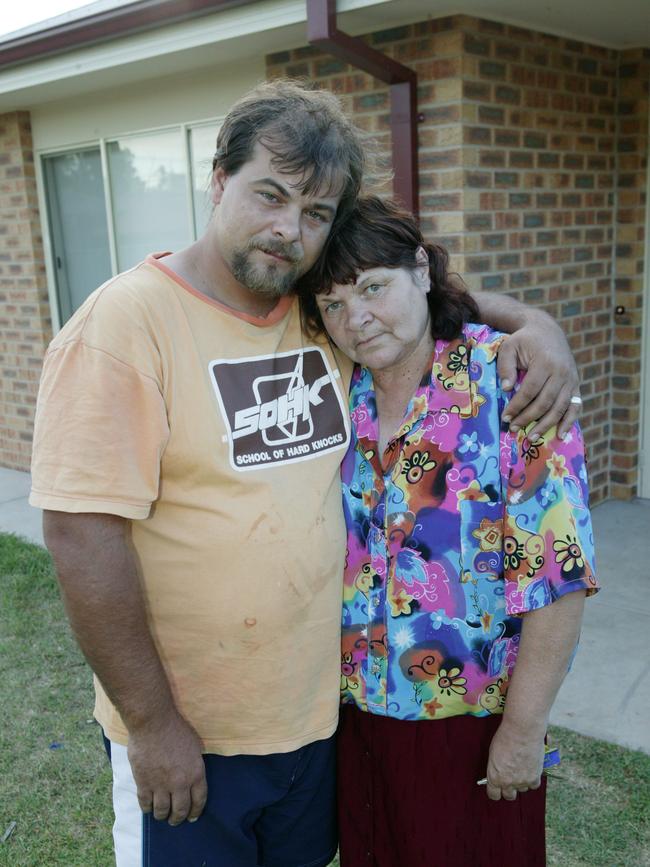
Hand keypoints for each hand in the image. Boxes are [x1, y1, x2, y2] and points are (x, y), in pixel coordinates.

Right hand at [127, 711, 207, 824]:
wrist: (153, 723)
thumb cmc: (176, 729)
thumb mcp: (194, 747)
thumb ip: (194, 765)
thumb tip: (192, 777)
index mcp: (195, 773)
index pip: (199, 800)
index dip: (196, 812)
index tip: (192, 817)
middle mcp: (179, 783)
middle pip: (180, 810)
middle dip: (178, 818)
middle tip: (175, 820)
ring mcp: (160, 785)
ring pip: (162, 811)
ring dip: (162, 816)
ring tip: (161, 816)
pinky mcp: (143, 783)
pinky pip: (145, 803)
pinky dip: (147, 808)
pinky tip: (148, 807)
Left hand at [484, 722, 544, 801]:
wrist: (522, 731)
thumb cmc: (505, 737)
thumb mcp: (493, 753)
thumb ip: (495, 767)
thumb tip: (498, 772)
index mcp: (495, 777)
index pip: (493, 794)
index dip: (495, 791)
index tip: (497, 788)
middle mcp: (508, 782)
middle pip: (509, 796)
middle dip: (509, 789)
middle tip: (510, 779)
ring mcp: (522, 782)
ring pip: (522, 790)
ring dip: (521, 782)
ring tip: (521, 768)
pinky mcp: (534, 778)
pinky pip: (533, 785)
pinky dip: (532, 779)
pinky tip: (530, 769)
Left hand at [497, 312, 579, 439]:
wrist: (547, 331)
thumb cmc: (524, 340)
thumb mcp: (509, 347)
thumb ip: (505, 366)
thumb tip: (506, 389)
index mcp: (545, 362)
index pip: (530, 390)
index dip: (517, 406)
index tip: (505, 417)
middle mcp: (562, 372)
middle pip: (545, 402)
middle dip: (528, 418)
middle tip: (514, 428)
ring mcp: (571, 379)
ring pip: (560, 407)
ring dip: (546, 425)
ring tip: (531, 437)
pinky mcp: (576, 384)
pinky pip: (575, 406)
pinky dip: (569, 422)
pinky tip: (561, 435)